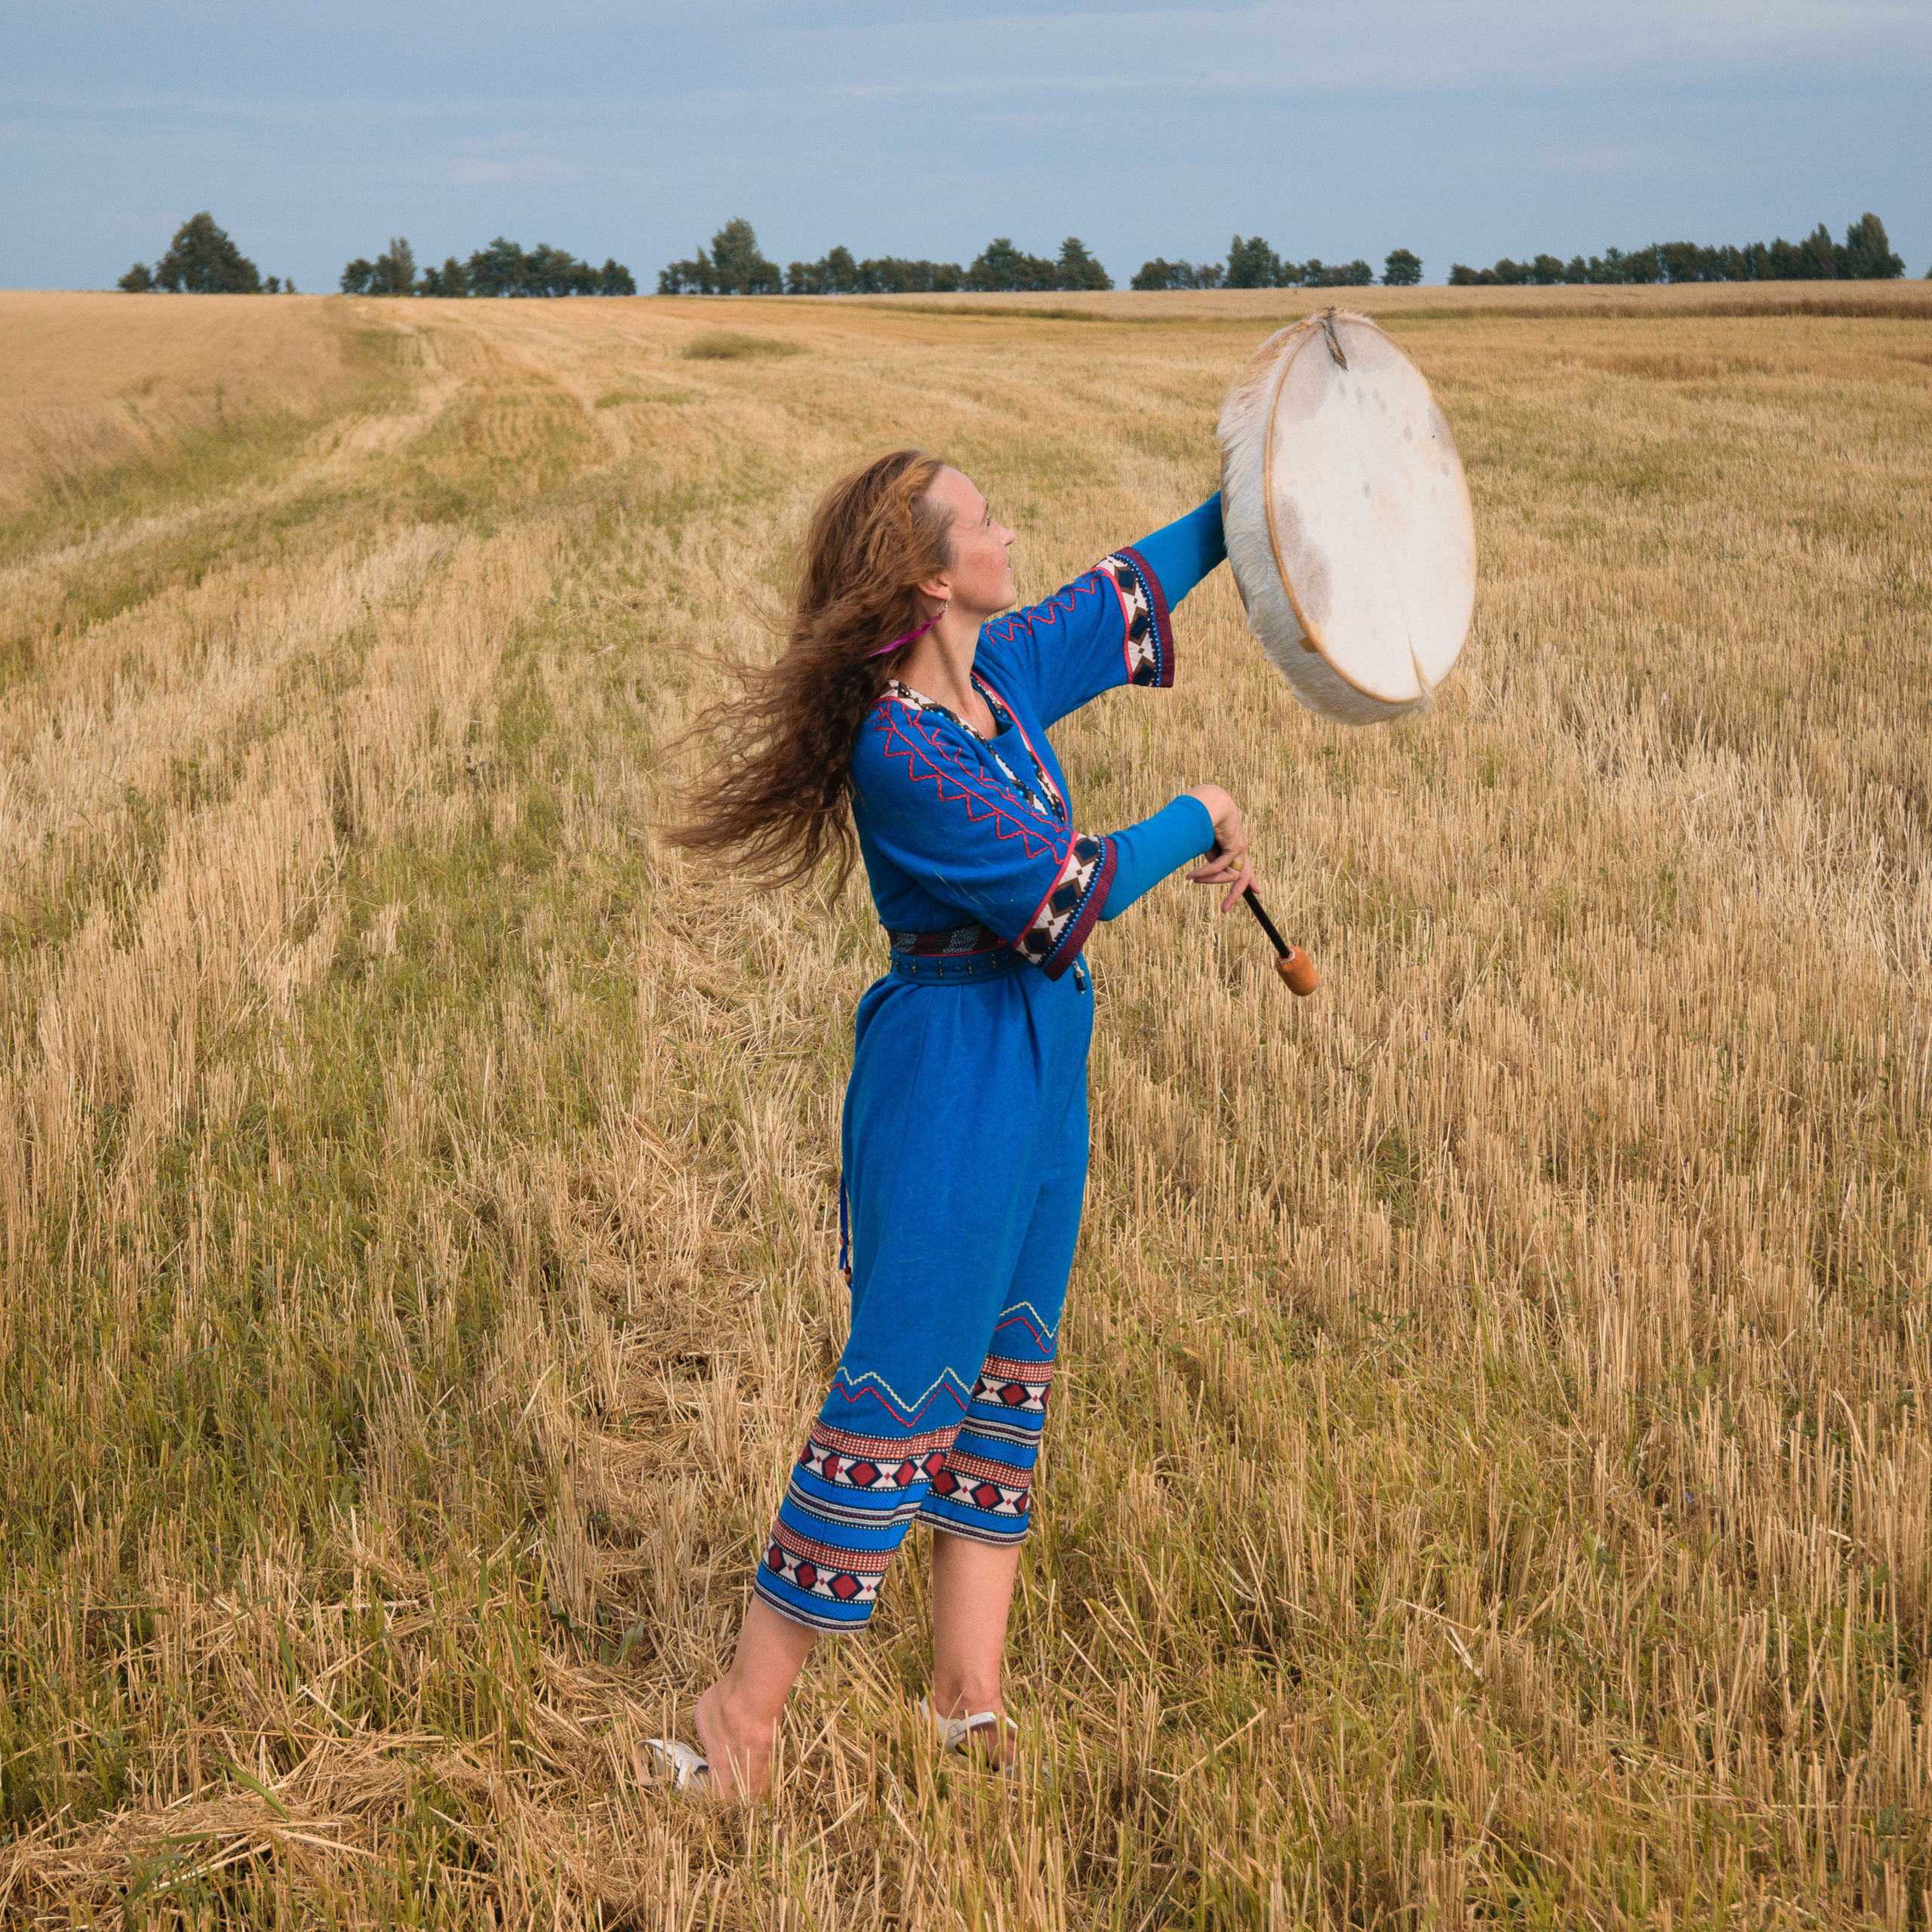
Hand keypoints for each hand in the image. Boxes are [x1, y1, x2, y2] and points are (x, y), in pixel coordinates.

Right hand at [1183, 785, 1254, 912]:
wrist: (1208, 800)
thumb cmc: (1202, 816)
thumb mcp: (1205, 843)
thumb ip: (1210, 857)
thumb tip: (1206, 875)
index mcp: (1234, 843)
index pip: (1245, 865)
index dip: (1251, 879)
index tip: (1257, 890)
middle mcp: (1240, 846)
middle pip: (1243, 876)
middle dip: (1235, 894)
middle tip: (1225, 909)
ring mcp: (1240, 846)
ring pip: (1231, 875)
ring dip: (1209, 880)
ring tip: (1192, 879)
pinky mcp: (1236, 846)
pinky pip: (1221, 867)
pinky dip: (1205, 873)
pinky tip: (1192, 875)